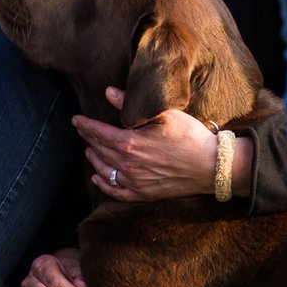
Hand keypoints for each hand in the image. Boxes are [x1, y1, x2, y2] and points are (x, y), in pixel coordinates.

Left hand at [74, 87, 217, 200]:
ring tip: (89, 150)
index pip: (98, 133)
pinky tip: (98, 178)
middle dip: (88, 138)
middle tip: (81, 130)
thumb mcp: (164, 114)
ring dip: (94, 159)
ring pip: (104, 170)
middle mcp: (128, 165)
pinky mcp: (144, 194)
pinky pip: (116, 191)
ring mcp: (135, 182)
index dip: (85, 125)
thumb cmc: (189, 136)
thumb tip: (109, 92)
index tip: (76, 119)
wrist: (210, 166)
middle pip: (99, 150)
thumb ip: (131, 104)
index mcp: (130, 143)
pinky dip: (103, 184)